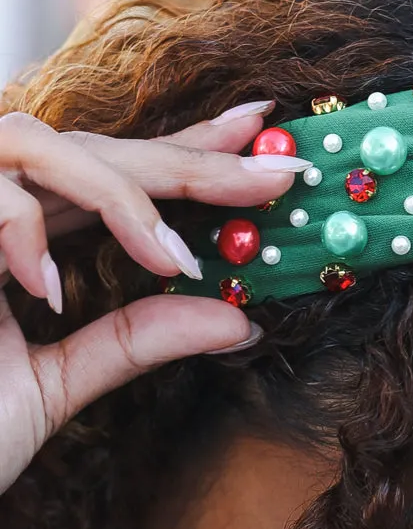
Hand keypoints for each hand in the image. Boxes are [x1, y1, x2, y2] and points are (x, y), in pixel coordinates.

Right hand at [0, 102, 308, 496]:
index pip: (113, 181)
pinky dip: (23, 233)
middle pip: (91, 149)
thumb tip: (238, 320)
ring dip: (115, 192)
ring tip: (174, 256)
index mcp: (21, 240)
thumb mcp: (57, 384)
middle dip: (185, 160)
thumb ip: (135, 342)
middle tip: (271, 176)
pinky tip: (49, 291)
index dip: (185, 156)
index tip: (264, 143)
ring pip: (36, 145)